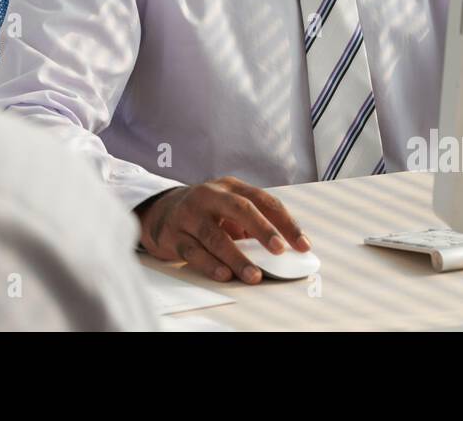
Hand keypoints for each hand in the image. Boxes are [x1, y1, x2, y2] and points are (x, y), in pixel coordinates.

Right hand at [135, 176, 311, 283]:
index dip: (286, 222)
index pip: (264, 200)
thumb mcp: (228, 207)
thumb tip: (284, 249)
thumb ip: (252, 223)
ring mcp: (189, 214)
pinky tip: (224, 275)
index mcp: (230, 187)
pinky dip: (210, 265)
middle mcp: (209, 195)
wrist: (159, 210)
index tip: (303, 244)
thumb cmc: (205, 212)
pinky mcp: (173, 235)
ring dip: (237, 258)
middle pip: (240, 209)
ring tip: (254, 275)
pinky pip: (194, 252)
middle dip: (263, 230)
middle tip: (279, 250)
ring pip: (215, 236)